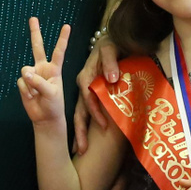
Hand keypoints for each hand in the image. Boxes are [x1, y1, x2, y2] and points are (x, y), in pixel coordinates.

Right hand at [18, 17, 70, 130]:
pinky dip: (26, 91)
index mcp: (54, 69)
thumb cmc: (53, 105)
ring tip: (37, 94)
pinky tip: (31, 97)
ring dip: (31, 84)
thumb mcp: (51, 93)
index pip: (59, 51)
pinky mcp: (24, 82)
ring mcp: (32, 74)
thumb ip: (39, 82)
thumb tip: (25, 73)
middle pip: (38, 47)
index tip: (67, 26)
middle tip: (33, 18)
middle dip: (35, 33)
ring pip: (26, 71)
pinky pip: (21, 82)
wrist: (45, 118)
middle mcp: (43, 68)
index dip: (62, 39)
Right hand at [72, 33, 119, 154]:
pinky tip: (85, 136)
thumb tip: (111, 80)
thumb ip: (111, 62)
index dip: (95, 112)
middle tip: (80, 150)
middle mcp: (83, 84)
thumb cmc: (112, 43)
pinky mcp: (89, 91)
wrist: (111, 38)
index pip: (88, 98)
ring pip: (80, 112)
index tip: (103, 126)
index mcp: (86, 76)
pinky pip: (85, 109)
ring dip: (80, 131)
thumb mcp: (111, 48)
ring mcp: (85, 89)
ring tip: (79, 149)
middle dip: (79, 131)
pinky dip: (84, 123)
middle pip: (79, 111)